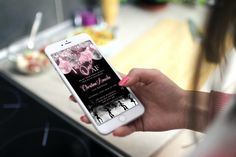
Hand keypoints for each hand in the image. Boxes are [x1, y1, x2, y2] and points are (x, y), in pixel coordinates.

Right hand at [69, 68, 187, 135]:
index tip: (83, 83)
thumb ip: (136, 74)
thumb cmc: (168, 89)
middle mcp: (128, 99)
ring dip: (99, 117)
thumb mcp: (152, 75)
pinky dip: (120, 130)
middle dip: (90, 101)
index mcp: (130, 86)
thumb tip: (121, 82)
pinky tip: (116, 129)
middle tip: (77, 101)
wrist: (182, 108)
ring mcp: (131, 112)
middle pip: (105, 100)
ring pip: (111, 115)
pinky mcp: (137, 124)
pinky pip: (125, 128)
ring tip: (88, 117)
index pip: (109, 84)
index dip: (96, 83)